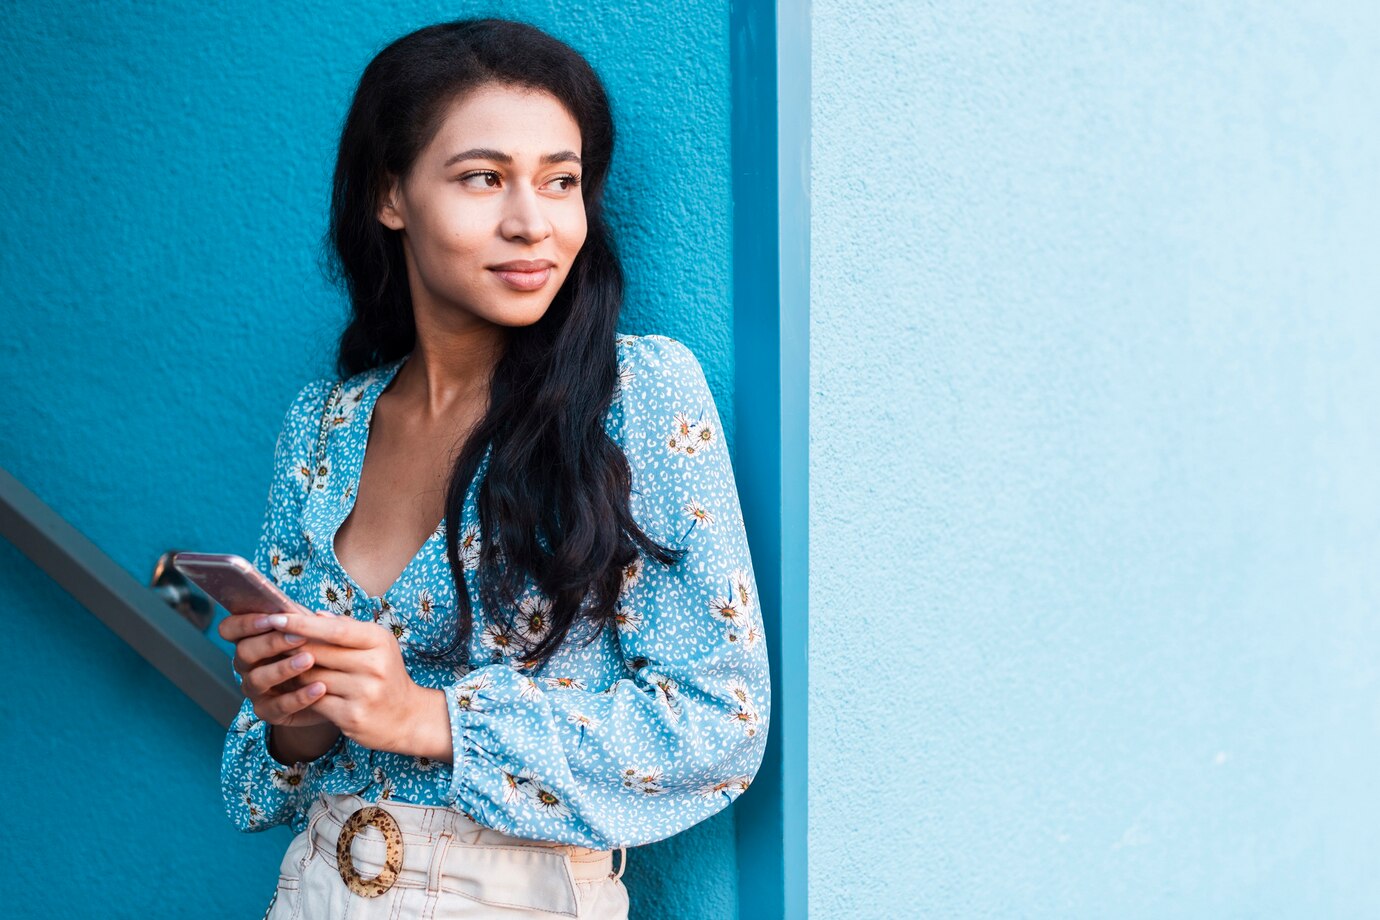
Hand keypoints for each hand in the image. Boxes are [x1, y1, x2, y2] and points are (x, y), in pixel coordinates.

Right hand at [219, 607, 336, 730]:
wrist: (329, 691)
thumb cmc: (315, 651)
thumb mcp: (310, 632)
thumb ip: (307, 623)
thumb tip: (317, 615)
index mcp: (250, 639)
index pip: (230, 628)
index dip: (245, 623)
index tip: (271, 619)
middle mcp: (246, 665)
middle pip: (244, 651)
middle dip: (271, 643)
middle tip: (299, 637)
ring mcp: (255, 690)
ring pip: (257, 679)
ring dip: (283, 669)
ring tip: (309, 660)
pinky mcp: (268, 711)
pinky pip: (278, 706)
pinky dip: (299, 697)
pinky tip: (320, 688)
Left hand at [262, 611, 428, 754]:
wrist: (407, 717)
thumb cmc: (386, 674)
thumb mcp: (377, 645)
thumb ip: (347, 628)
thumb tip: (315, 615)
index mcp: (379, 641)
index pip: (334, 629)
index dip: (302, 623)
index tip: (276, 617)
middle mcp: (374, 665)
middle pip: (319, 652)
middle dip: (290, 646)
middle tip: (269, 641)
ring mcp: (364, 692)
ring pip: (312, 677)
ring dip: (294, 672)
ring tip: (281, 665)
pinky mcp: (352, 716)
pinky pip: (315, 701)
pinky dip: (302, 694)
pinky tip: (295, 690)